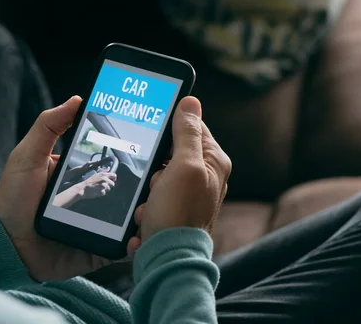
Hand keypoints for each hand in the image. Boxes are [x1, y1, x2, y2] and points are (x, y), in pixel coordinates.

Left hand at [0, 97, 136, 281]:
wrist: (4, 244)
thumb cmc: (12, 199)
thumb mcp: (28, 156)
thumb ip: (49, 126)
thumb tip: (76, 100)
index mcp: (79, 177)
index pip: (110, 165)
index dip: (130, 157)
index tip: (150, 147)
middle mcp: (92, 199)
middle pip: (128, 190)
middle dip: (146, 184)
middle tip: (155, 179)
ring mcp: (98, 226)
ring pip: (132, 218)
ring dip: (145, 212)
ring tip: (146, 208)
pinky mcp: (98, 250)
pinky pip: (124, 248)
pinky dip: (135, 244)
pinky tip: (139, 237)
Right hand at [78, 169, 116, 198]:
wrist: (83, 188)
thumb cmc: (89, 181)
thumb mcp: (96, 174)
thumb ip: (104, 171)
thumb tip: (109, 168)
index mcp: (103, 174)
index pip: (114, 175)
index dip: (114, 179)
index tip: (111, 181)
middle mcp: (104, 179)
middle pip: (113, 184)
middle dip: (109, 186)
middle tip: (103, 186)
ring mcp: (103, 185)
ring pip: (109, 189)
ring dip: (105, 190)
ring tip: (98, 188)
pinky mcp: (102, 191)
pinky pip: (104, 193)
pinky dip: (101, 193)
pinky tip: (97, 191)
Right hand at [126, 97, 230, 252]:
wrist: (167, 259)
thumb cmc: (178, 214)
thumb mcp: (183, 166)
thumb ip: (187, 132)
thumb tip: (190, 101)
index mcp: (214, 161)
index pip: (192, 126)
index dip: (169, 131)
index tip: (155, 141)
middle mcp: (205, 176)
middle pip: (170, 153)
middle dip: (155, 168)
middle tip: (158, 182)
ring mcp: (189, 195)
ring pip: (157, 176)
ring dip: (148, 189)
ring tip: (154, 204)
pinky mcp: (174, 211)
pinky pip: (153, 197)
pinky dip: (147, 205)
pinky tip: (149, 217)